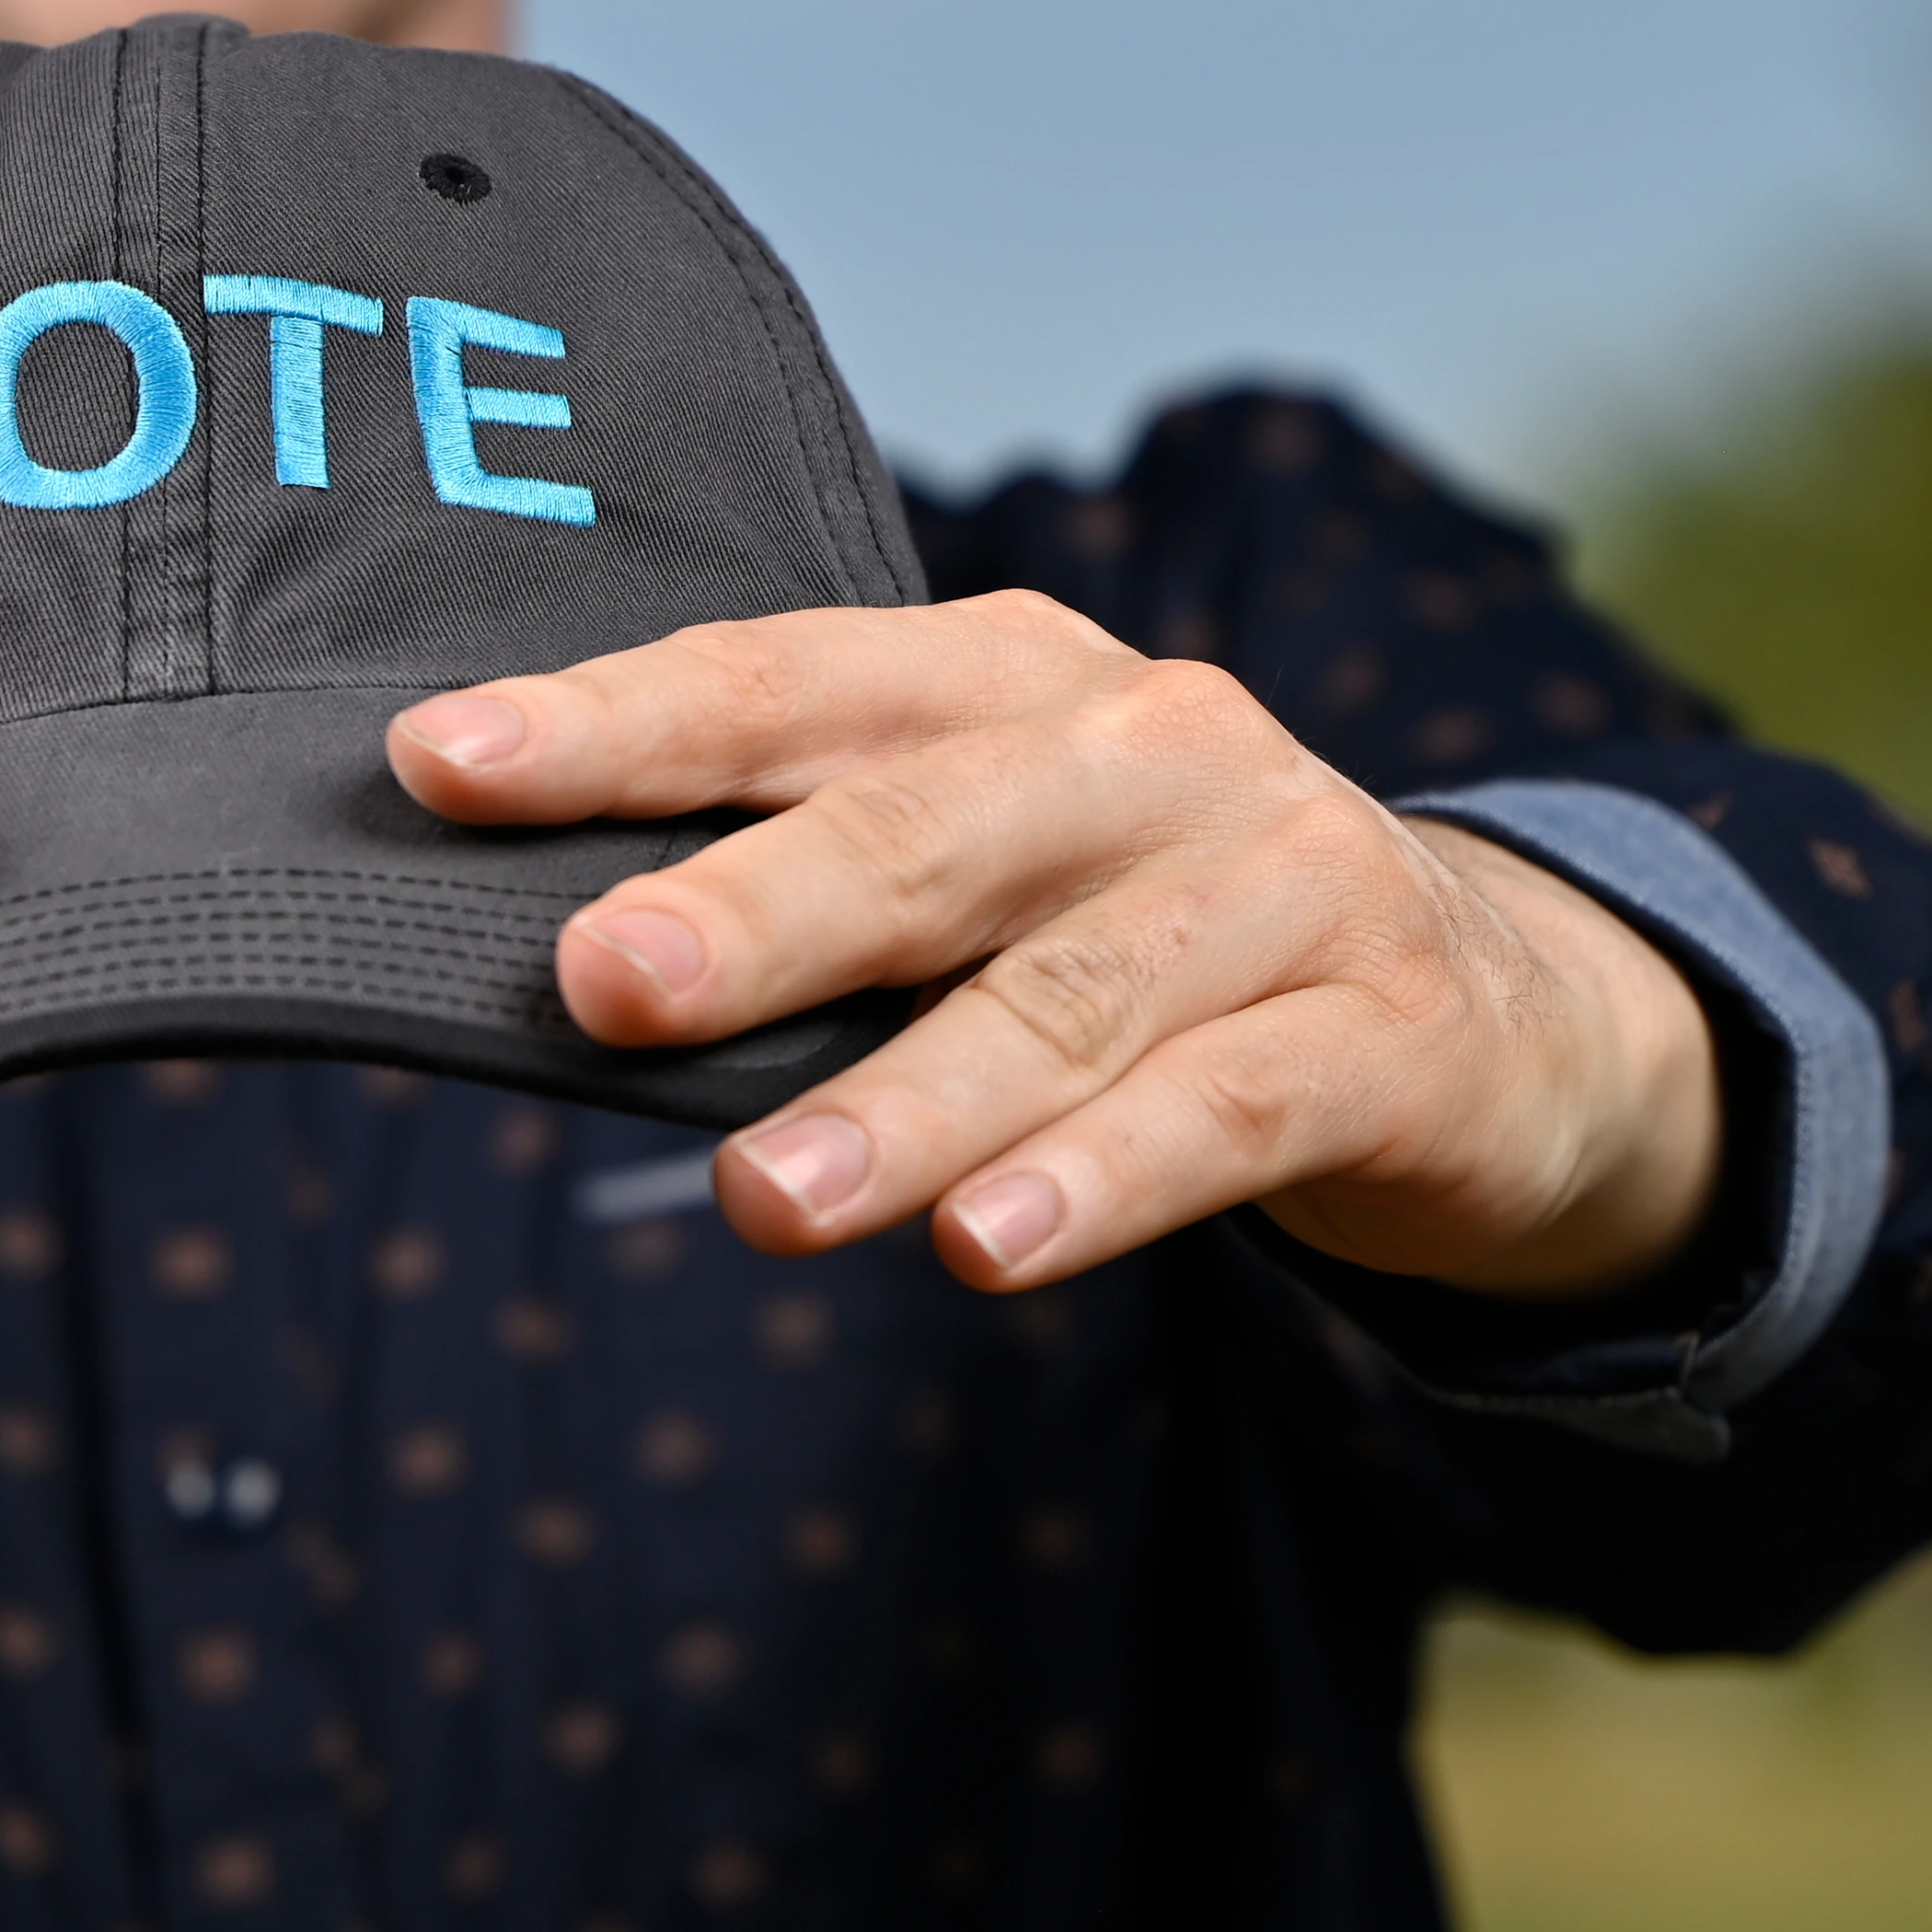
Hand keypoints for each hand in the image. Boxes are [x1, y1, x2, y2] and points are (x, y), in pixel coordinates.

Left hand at [388, 589, 1724, 1302]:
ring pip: (1062, 998)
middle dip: (752, 904)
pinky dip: (1098, 1181)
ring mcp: (1282, 881)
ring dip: (902, 1105)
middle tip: (600, 981)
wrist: (1495, 1014)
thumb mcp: (996, 869)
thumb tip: (554, 961)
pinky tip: (990, 1253)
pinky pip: (1221, 1114)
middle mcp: (1149, 749)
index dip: (612, 724)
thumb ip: (815, 886)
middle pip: (921, 825)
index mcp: (1012, 679)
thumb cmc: (1155, 934)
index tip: (437, 768)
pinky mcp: (1384, 1035)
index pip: (784, 681)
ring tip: (763, 1202)